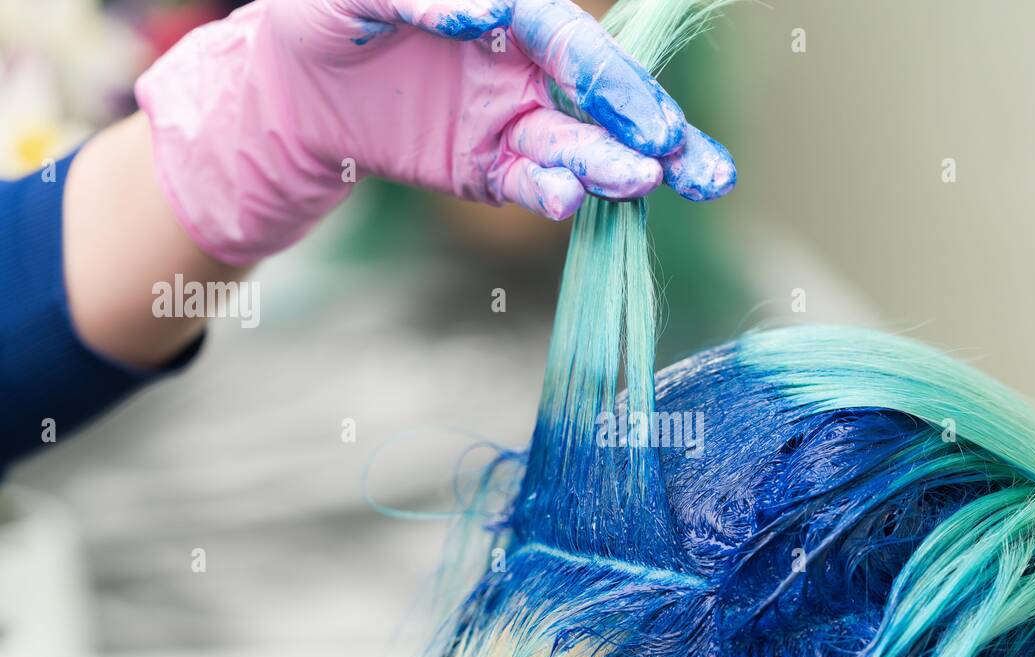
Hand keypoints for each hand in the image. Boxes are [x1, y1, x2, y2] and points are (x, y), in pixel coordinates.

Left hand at [135, 0, 736, 265]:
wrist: (292, 88)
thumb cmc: (322, 17)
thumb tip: (490, 6)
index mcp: (505, 11)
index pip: (566, 37)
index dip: (607, 73)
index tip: (643, 114)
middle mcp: (523, 63)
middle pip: (598, 94)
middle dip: (647, 126)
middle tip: (686, 158)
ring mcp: (513, 119)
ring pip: (575, 146)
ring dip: (609, 167)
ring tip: (641, 185)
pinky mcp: (493, 169)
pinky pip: (528, 184)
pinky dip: (549, 196)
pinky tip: (567, 203)